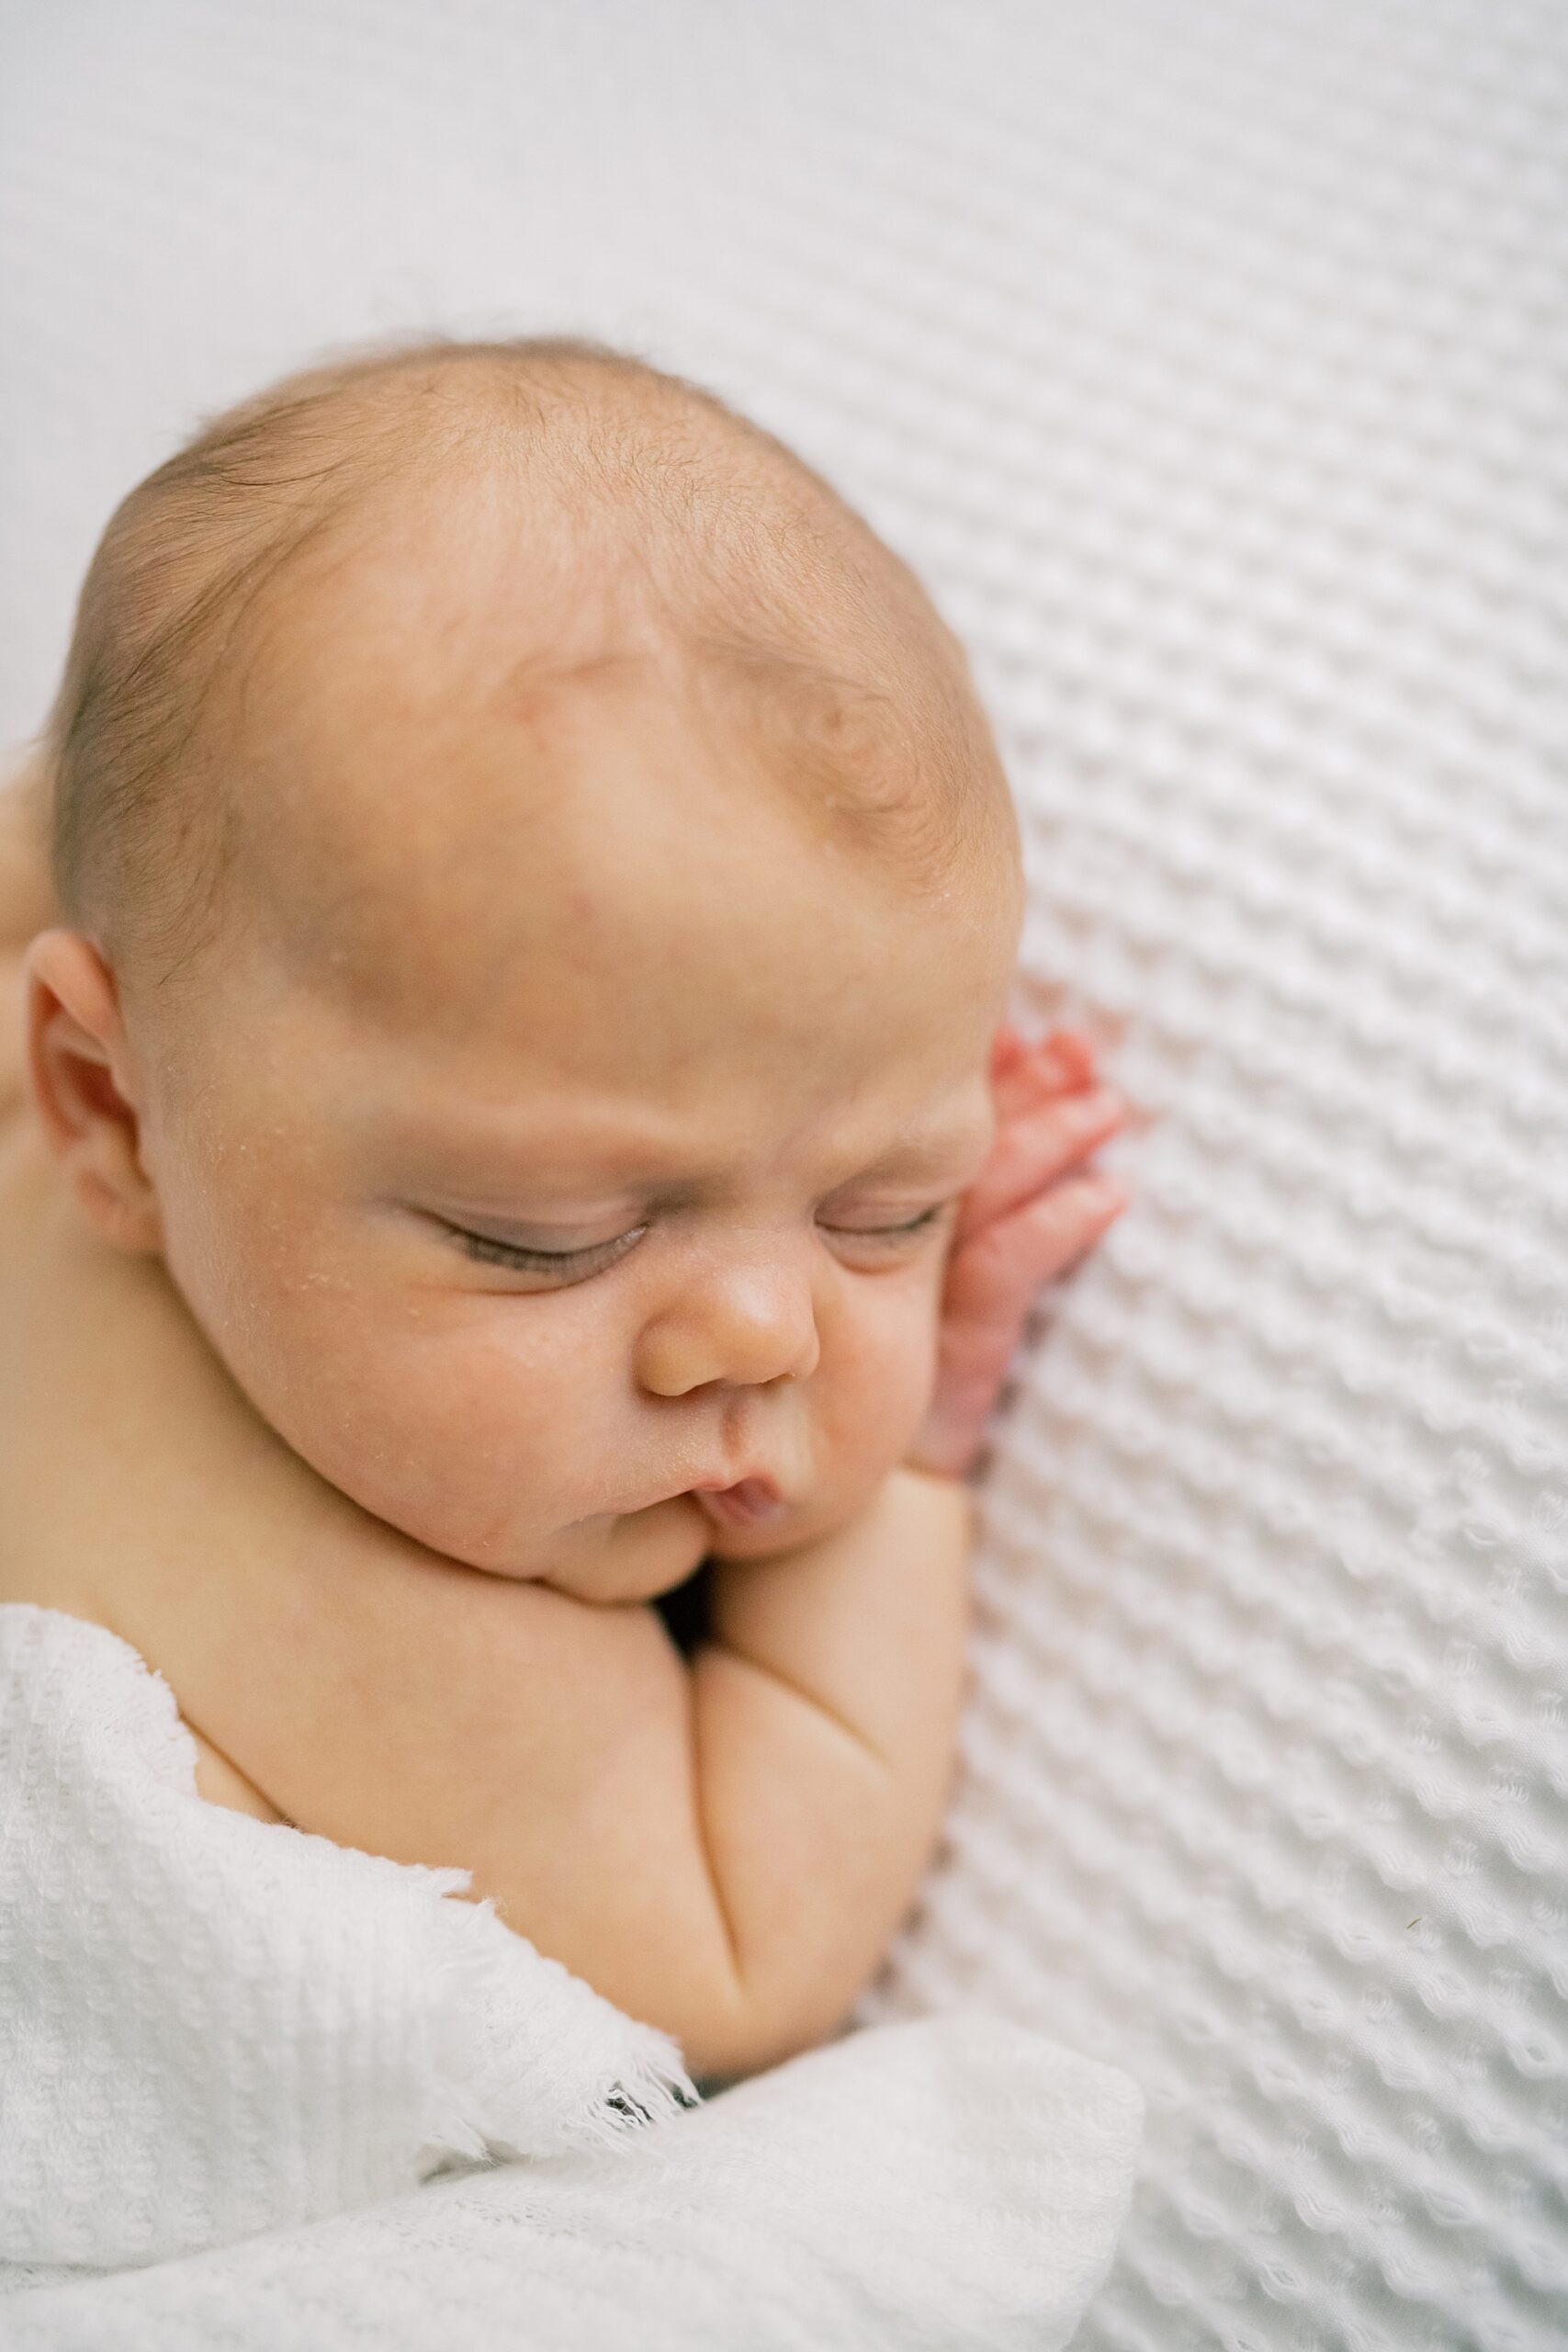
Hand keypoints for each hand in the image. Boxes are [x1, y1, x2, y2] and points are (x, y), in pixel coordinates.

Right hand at [908, 1024, 1136, 1477]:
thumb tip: (998, 1125)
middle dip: (1027, 1091)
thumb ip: (960, 1221)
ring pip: (988, 1195)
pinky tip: (1107, 1197)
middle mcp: (899, 1248)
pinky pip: (1005, 1271)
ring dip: (1050, 1139)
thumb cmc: (892, 1394)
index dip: (985, 1079)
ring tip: (1107, 1102)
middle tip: (1078, 1046)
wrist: (870, 1502)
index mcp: (886, 1227)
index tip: (1025, 1029)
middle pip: (966, 1150)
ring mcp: (925, 1293)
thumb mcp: (924, 1301)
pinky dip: (1058, 1227)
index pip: (937, 1137)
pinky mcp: (953, 1348)